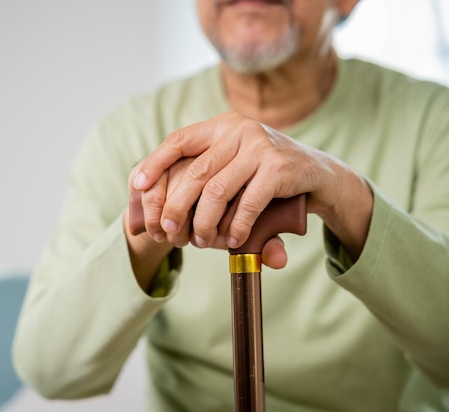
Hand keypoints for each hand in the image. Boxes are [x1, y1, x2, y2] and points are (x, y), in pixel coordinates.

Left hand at [132, 112, 372, 260]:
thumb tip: (149, 189)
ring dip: (204, 223)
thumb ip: (204, 170)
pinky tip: (231, 241)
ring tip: (201, 242)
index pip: (179, 140)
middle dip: (175, 207)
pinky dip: (235, 227)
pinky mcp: (279, 167)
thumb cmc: (264, 173)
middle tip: (168, 231)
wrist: (318, 173)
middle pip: (194, 172)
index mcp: (222, 125)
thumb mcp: (233, 161)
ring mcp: (260, 146)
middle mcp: (239, 130)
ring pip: (217, 191)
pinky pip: (247, 203)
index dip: (155, 162)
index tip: (137, 185)